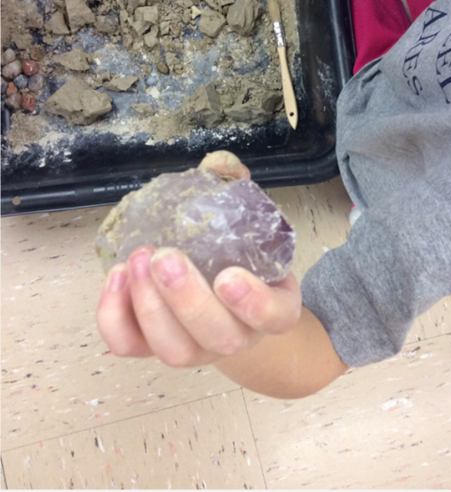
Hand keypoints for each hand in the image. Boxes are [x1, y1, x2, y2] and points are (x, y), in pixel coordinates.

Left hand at [96, 152, 301, 367]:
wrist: (212, 293)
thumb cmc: (232, 252)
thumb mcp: (244, 221)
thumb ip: (234, 189)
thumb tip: (220, 164)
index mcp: (271, 307)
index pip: (274, 317)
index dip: (254, 303)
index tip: (228, 275)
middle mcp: (236, 336)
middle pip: (218, 337)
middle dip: (187, 299)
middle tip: (165, 257)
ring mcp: (194, 349)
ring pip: (173, 349)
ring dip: (149, 306)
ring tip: (137, 259)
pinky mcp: (151, 349)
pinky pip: (128, 346)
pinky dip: (115, 315)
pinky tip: (117, 275)